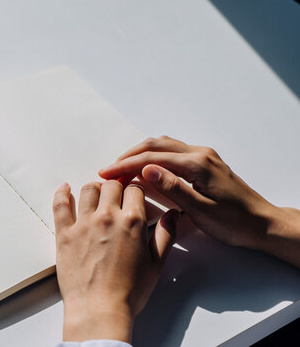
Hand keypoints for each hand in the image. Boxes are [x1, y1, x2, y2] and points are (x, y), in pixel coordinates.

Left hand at [53, 180, 177, 341]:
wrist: (99, 310)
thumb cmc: (126, 292)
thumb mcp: (156, 264)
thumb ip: (165, 235)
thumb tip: (173, 216)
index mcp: (132, 222)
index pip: (134, 190)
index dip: (135, 191)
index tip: (134, 194)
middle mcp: (107, 217)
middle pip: (111, 185)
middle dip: (116, 188)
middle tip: (117, 196)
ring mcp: (83, 224)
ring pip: (88, 189)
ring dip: (94, 189)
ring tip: (96, 196)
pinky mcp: (64, 233)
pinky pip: (60, 204)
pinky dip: (62, 193)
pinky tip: (65, 189)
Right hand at [98, 136, 299, 266]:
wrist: (262, 224)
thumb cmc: (233, 222)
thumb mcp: (200, 211)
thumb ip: (173, 188)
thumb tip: (146, 170)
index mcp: (198, 164)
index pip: (153, 158)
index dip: (126, 165)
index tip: (106, 173)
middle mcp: (200, 154)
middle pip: (155, 145)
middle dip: (128, 156)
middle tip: (108, 171)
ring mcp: (203, 156)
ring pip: (163, 145)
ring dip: (140, 154)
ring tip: (121, 169)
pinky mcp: (204, 163)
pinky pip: (172, 151)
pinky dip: (153, 156)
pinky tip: (144, 168)